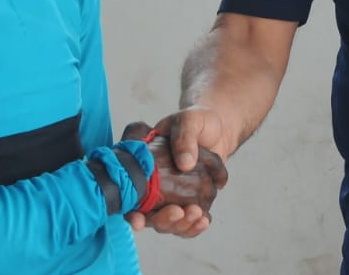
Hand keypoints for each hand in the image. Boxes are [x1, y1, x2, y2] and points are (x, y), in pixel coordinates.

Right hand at [122, 110, 232, 236]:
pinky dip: (195, 226)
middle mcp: (155, 189)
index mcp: (144, 169)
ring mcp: (173, 198)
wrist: (218, 128)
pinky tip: (204, 220)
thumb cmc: (196, 122)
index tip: (138, 220)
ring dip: (182, 225)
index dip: (131, 212)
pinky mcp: (191, 202)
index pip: (131, 197)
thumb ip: (184, 138)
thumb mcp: (188, 122)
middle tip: (178, 212)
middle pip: (152, 217)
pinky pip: (189, 222)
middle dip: (164, 220)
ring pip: (171, 224)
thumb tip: (185, 164)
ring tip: (197, 214)